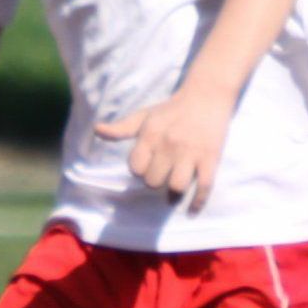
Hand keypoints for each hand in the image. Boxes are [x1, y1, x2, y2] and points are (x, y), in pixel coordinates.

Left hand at [95, 86, 232, 212]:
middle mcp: (169, 145)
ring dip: (172, 193)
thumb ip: (121, 128)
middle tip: (162, 176)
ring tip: (173, 191)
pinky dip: (197, 202)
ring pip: (176, 186)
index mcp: (151, 135)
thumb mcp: (144, 116)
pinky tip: (191, 210)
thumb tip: (97, 130)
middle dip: (155, 181)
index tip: (147, 166)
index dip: (139, 170)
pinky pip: (203, 186)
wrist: (206, 96)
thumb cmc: (172, 109)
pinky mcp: (210, 158)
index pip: (136, 167)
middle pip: (153, 180)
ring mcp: (191, 153)